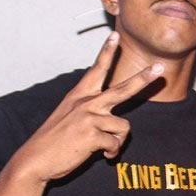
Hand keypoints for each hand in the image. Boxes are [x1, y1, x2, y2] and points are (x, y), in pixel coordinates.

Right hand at [9, 32, 162, 182]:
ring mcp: (89, 118)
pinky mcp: (92, 135)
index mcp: (79, 95)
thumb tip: (115, 123)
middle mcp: (86, 103)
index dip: (106, 52)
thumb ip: (91, 113)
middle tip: (159, 67)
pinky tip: (99, 154)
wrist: (35, 160)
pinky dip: (111, 152)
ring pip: (124, 126)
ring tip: (102, 146)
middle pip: (123, 89)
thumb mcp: (68, 117)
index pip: (96, 70)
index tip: (114, 35)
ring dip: (117, 140)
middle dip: (143, 78)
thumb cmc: (54, 140)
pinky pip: (115, 144)